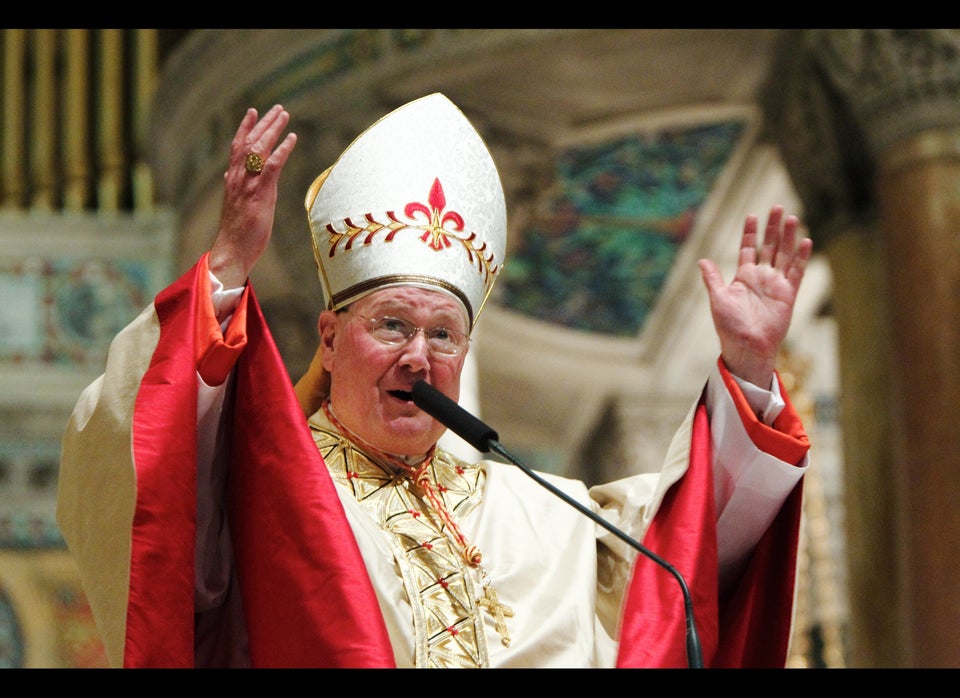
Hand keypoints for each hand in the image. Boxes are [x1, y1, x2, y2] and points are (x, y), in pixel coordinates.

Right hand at [208, 105, 297, 288]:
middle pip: (250, 142)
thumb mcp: (234, 205)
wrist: (232, 250)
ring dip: (273, 130)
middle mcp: (239, 178)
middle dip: (264, 124)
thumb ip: (234, 187)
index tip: (253, 112)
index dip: (245, 128)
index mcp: (233, 180)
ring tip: (284, 116)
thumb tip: (229, 175)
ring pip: (259, 149)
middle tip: (278, 108)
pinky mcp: (261, 195)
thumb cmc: (236, 232)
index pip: (237, 147)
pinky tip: (291, 139)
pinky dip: (282, 150)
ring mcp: (249, 185)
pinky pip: (271, 167)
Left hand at [697, 205, 812, 387]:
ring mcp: (776, 284)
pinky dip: (801, 257)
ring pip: (785, 255)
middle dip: (772, 228)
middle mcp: (761, 277)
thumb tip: (702, 261)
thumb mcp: (718, 299)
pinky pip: (797, 272)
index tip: (752, 216)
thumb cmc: (729, 326)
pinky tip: (805, 241)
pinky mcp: (789, 294)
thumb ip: (713, 279)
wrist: (746, 345)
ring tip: (791, 218)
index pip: (748, 248)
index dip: (750, 233)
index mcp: (744, 277)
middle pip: (770, 246)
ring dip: (788, 237)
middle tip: (777, 207)